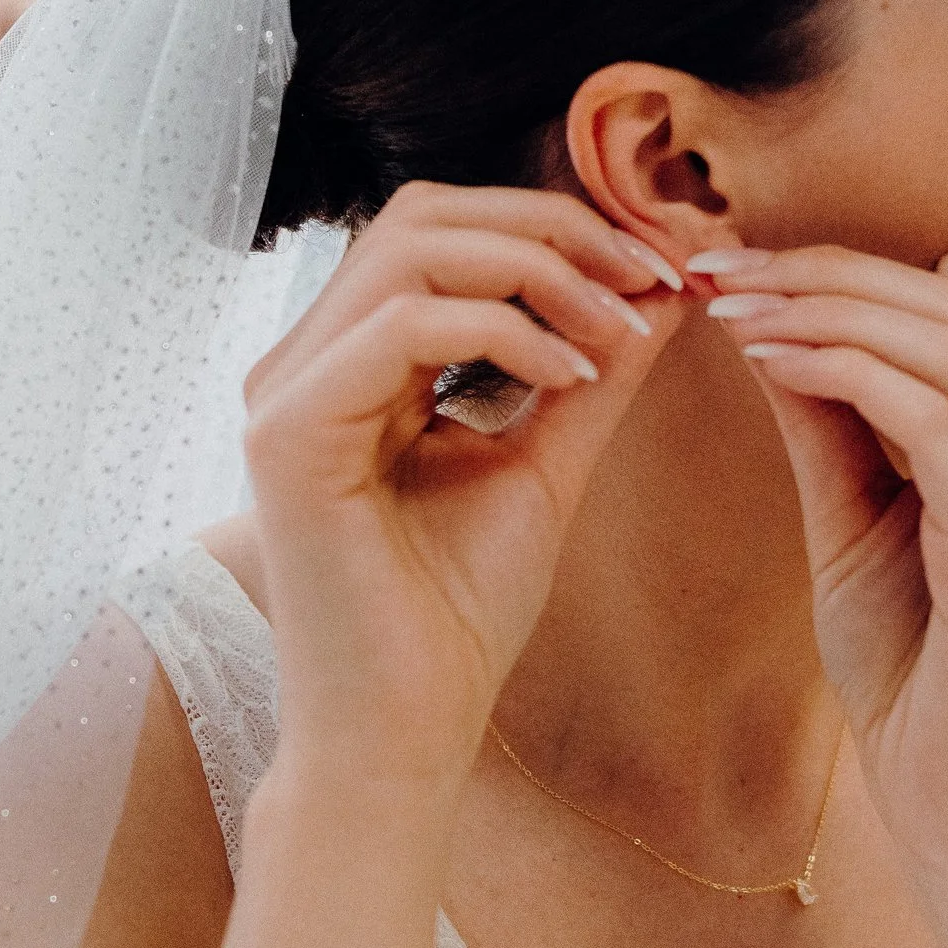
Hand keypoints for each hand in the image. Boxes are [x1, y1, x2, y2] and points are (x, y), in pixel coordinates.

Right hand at [241, 183, 684, 790]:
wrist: (406, 735)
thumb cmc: (458, 615)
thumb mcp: (548, 460)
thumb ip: (594, 369)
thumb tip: (664, 286)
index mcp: (351, 361)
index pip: (447, 231)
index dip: (559, 226)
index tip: (664, 268)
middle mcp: (304, 362)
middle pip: (425, 213)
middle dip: (555, 228)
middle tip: (651, 276)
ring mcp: (283, 393)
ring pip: (412, 247)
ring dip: (541, 272)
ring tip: (621, 331)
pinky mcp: (286, 434)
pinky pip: (401, 324)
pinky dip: (503, 330)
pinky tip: (573, 376)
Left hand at [695, 245, 947, 896]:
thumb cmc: (917, 676)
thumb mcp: (858, 522)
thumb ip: (830, 423)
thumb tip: (766, 317)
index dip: (880, 259)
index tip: (762, 263)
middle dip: (832, 266)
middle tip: (723, 266)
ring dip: (826, 305)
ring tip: (733, 306)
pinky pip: (928, 415)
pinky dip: (840, 370)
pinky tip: (768, 362)